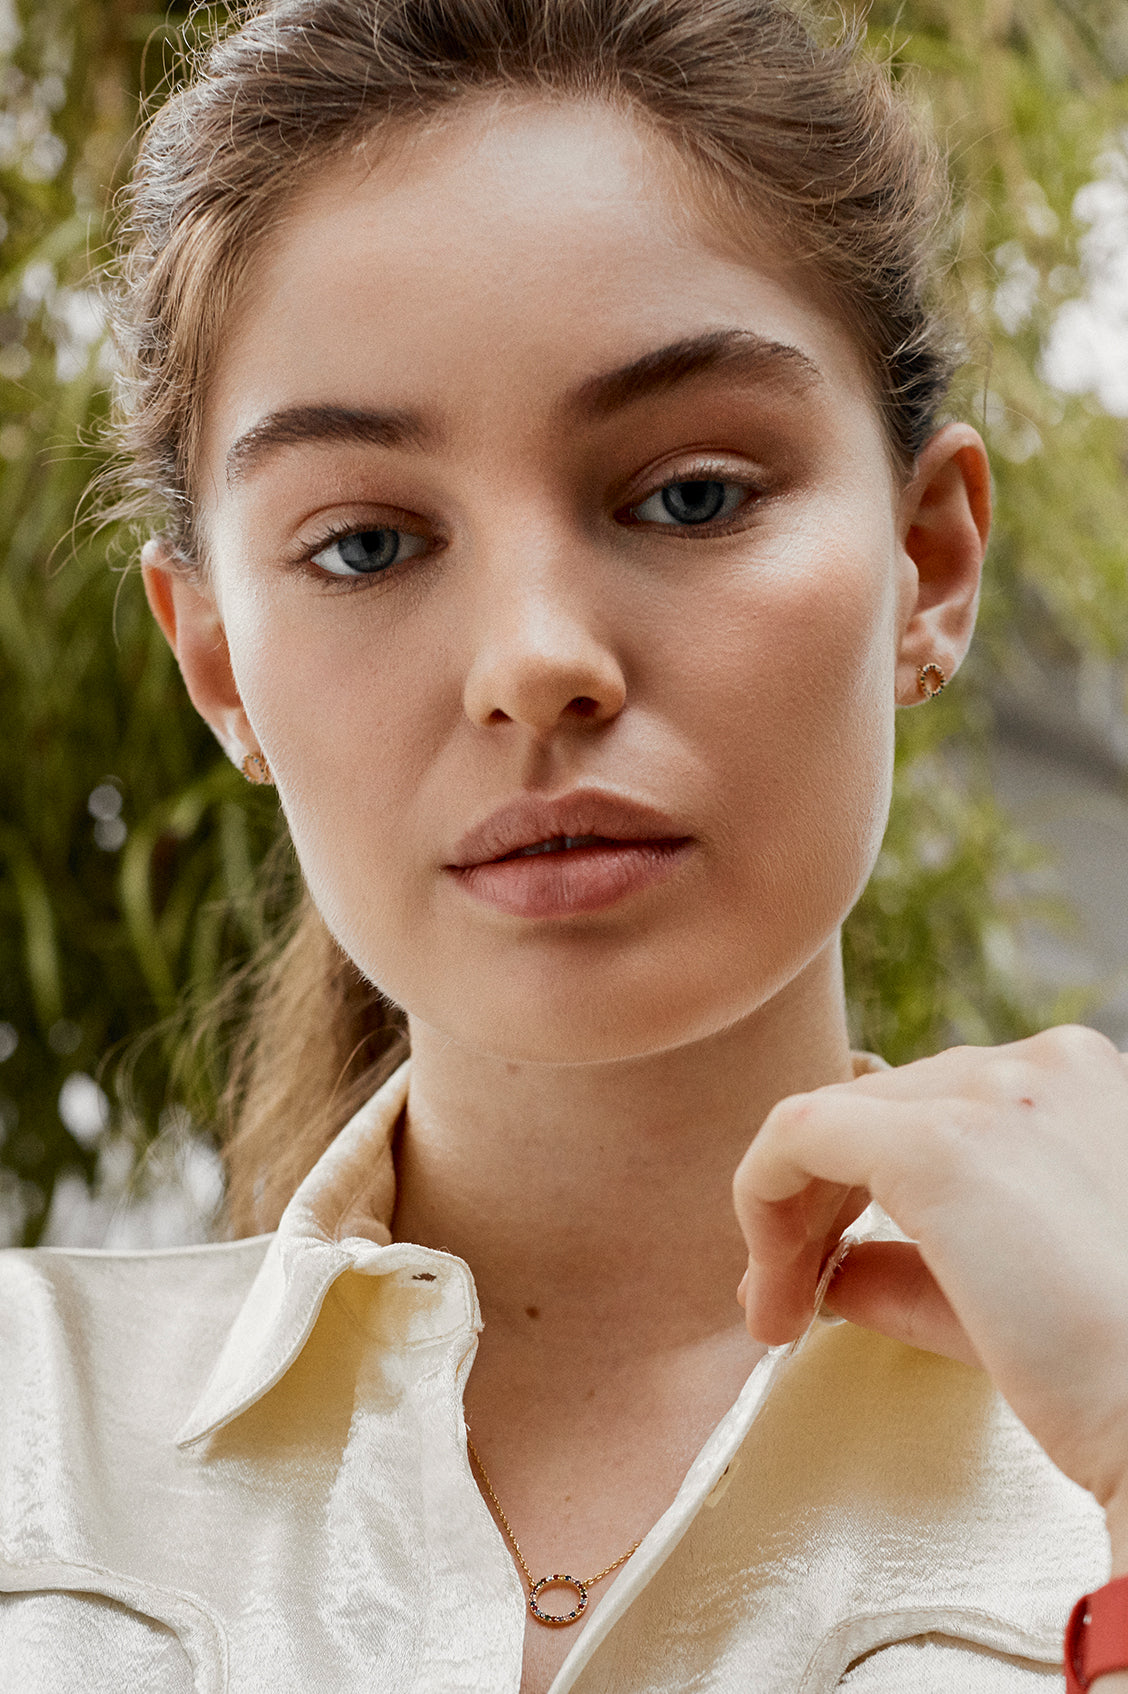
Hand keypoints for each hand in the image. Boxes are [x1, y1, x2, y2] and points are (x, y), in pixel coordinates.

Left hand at [732, 1028, 1127, 1544]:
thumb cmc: (1121, 1379)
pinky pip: (797, 1134)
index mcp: (1080, 1088)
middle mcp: (1041, 1066)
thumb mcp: (1015, 1299)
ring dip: (788, 1212)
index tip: (826, 1271)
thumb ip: (922, 1269)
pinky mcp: (937, 1146)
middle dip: (820, 1201)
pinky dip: (761, 1198)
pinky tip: (772, 1285)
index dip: (861, 1186)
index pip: (930, 1108)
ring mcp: (992, 1096)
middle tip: (788, 1299)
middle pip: (878, 1108)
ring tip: (779, 1308)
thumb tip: (836, 1272)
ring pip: (832, 1117)